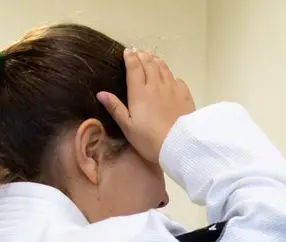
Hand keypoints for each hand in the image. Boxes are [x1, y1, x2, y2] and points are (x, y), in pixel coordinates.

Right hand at [97, 48, 194, 163]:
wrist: (178, 145)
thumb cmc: (149, 139)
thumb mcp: (127, 127)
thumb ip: (115, 108)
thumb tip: (101, 93)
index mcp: (139, 92)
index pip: (134, 67)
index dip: (130, 57)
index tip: (127, 51)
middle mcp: (156, 85)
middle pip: (149, 64)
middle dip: (142, 55)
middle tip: (138, 52)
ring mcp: (172, 89)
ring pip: (163, 68)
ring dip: (156, 61)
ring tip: (152, 58)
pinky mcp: (185, 95)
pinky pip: (177, 79)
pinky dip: (171, 74)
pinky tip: (170, 77)